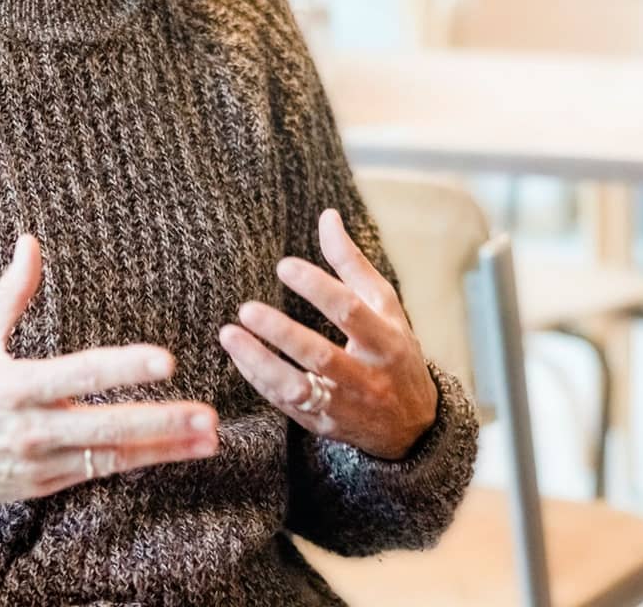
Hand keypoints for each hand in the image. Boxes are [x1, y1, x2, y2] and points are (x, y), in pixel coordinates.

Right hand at [0, 234, 219, 505]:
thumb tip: (31, 242)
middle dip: (161, 422)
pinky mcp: (43, 487)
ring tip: (209, 440)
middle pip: (106, 426)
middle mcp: (31, 428)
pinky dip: (137, 464)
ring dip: (163, 449)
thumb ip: (10, 293)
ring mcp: (39, 463)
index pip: (81, 374)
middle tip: (207, 415)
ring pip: (111, 458)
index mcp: (14, 385)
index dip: (125, 368)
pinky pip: (97, 475)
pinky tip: (174, 454)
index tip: (166, 362)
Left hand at [218, 208, 438, 459]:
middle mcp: (368, 377)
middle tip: (246, 308)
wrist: (413, 425)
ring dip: (260, 362)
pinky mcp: (323, 426)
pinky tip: (239, 355)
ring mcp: (345, 406)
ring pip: (298, 388)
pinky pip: (286, 404)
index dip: (317, 288)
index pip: (351, 311)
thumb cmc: (394, 351)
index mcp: (387, 341)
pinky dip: (259, 379)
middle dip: (282, 332)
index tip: (283, 266)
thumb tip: (327, 216)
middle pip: (322, 356)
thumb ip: (352, 263)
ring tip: (228, 334)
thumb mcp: (385, 307)